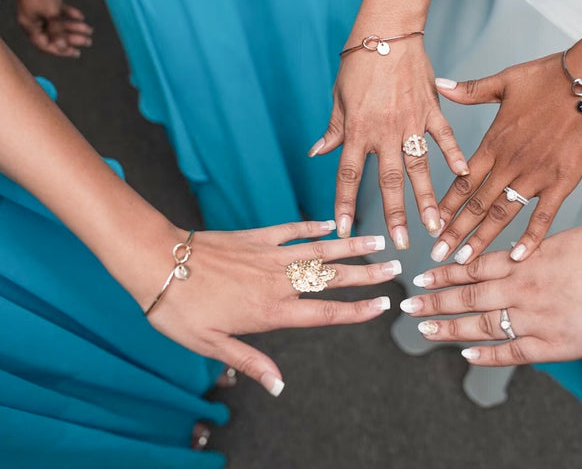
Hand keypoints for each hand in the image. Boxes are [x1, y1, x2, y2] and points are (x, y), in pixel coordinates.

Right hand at [16, 0, 91, 56]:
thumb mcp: (52, 13)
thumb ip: (57, 32)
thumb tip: (62, 48)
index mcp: (30, 25)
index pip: (45, 45)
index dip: (61, 51)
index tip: (76, 53)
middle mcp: (33, 20)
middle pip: (54, 35)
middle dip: (72, 39)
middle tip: (88, 41)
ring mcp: (39, 10)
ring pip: (58, 24)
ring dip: (74, 27)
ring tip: (89, 30)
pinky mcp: (45, 1)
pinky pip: (58, 12)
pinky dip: (69, 15)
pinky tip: (81, 16)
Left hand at [144, 221, 397, 395]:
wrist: (158, 263)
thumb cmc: (180, 309)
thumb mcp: (211, 345)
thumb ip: (250, 362)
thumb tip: (279, 385)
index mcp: (270, 311)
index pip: (324, 312)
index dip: (357, 310)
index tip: (383, 305)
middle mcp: (277, 281)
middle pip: (331, 278)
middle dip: (367, 274)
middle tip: (395, 267)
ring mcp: (269, 255)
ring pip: (320, 250)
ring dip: (350, 247)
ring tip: (377, 242)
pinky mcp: (257, 237)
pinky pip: (292, 230)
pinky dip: (313, 227)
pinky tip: (331, 224)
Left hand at [310, 35, 467, 248]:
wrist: (387, 31)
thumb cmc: (359, 63)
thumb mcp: (338, 97)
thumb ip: (333, 129)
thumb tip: (316, 152)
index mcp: (357, 130)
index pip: (348, 175)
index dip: (345, 204)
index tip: (345, 230)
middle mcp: (384, 132)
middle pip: (388, 181)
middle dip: (393, 215)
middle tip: (399, 244)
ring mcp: (410, 123)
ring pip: (419, 168)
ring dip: (426, 198)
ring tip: (434, 225)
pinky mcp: (431, 110)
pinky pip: (444, 137)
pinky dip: (454, 155)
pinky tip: (463, 176)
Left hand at [400, 226, 581, 365]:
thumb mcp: (560, 239)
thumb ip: (530, 252)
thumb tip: (509, 256)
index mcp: (524, 259)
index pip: (472, 267)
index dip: (444, 274)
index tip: (421, 277)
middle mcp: (522, 287)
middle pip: (468, 296)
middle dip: (434, 301)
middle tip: (408, 305)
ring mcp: (536, 317)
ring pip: (482, 324)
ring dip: (450, 328)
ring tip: (424, 330)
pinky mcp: (555, 344)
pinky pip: (513, 352)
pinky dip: (488, 355)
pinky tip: (467, 355)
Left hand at [430, 52, 581, 264]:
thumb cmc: (550, 76)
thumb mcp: (504, 80)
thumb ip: (470, 90)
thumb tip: (440, 84)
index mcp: (494, 142)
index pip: (461, 180)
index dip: (444, 204)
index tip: (429, 224)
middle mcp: (509, 163)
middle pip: (475, 203)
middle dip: (453, 231)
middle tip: (435, 256)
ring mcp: (535, 175)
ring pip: (501, 214)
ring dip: (480, 239)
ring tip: (462, 262)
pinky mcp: (562, 182)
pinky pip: (543, 215)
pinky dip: (530, 238)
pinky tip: (517, 258)